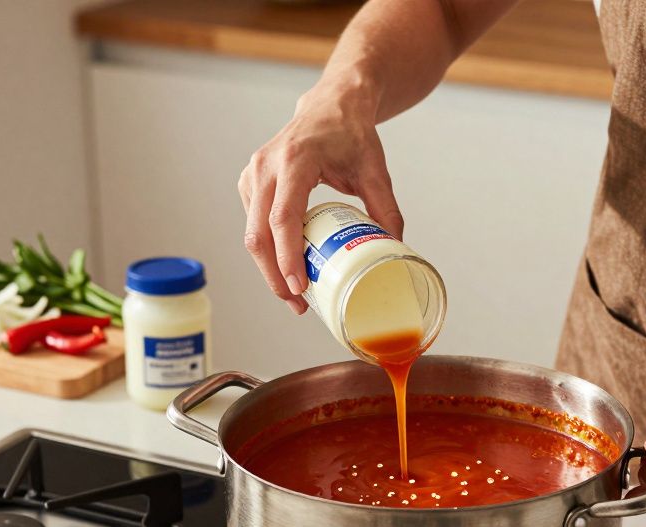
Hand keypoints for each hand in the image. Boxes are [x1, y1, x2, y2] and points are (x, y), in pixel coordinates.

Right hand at [238, 83, 404, 314]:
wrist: (331, 104)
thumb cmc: (351, 133)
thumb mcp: (376, 169)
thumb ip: (387, 209)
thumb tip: (395, 249)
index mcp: (296, 160)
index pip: (283, 218)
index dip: (287, 257)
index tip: (298, 287)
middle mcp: (266, 166)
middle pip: (258, 233)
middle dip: (274, 275)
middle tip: (297, 303)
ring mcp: (253, 173)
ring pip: (251, 232)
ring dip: (268, 267)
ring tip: (294, 293)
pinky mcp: (250, 182)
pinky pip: (252, 223)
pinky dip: (266, 249)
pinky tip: (286, 266)